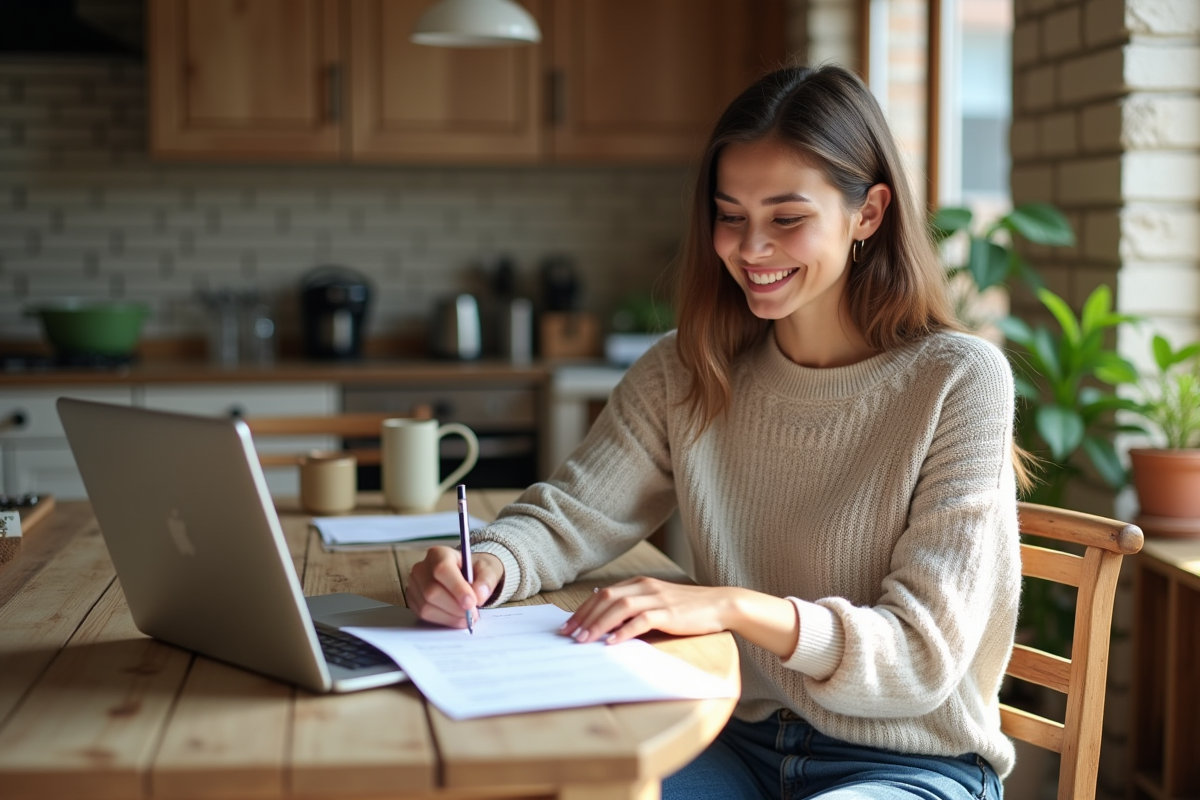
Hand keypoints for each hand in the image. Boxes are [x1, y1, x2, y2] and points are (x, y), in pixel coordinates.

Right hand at [407, 546, 503, 628]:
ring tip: (467, 617)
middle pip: (432, 591)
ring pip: (427, 606)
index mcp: (439, 553)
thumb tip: (479, 596)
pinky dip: (443, 620)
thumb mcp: (488, 569)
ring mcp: (414, 585)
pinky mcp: (413, 600)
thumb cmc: (476, 570)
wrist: (467, 575)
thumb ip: (486, 581)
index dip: (457, 588)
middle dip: (455, 607)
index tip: (472, 603)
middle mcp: (422, 567)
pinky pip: (424, 615)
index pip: (442, 570)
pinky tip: (456, 618)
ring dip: (450, 616)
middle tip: (473, 614)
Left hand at [561, 578, 801, 656]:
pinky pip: (641, 620)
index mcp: (639, 584)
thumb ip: (634, 608)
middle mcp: (645, 587)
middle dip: (584, 617)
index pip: (603, 594)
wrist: (721, 604)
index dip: (583, 610)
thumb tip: (606, 620)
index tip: (568, 626)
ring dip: (598, 625)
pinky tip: (612, 643)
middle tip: (569, 635)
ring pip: (619, 608)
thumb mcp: (657, 604)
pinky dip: (624, 632)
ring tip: (584, 640)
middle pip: (605, 598)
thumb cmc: (687, 609)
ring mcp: (657, 599)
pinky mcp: (669, 613)